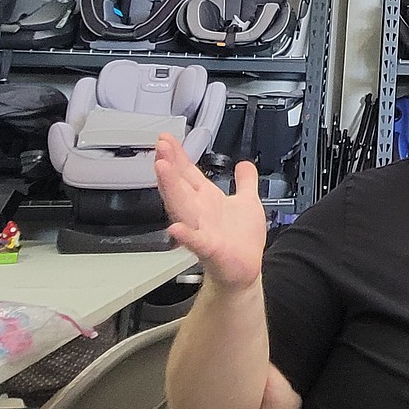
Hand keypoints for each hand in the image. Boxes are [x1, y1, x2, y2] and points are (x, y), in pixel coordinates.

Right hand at [154, 133, 268, 289]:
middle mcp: (200, 213)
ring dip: (171, 189)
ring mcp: (201, 230)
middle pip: (180, 185)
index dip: (178, 156)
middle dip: (170, 166)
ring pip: (182, 208)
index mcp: (207, 200)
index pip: (188, 173)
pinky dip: (186, 235)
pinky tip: (175, 229)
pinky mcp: (209, 250)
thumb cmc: (241, 239)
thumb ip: (246, 182)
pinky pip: (195, 242)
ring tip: (161, 170)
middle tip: (160, 147)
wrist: (244, 269)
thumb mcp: (248, 202)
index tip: (166, 139)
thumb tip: (245, 164)